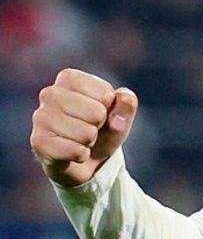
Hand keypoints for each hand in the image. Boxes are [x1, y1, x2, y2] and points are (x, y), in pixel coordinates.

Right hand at [29, 69, 139, 187]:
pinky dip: (82, 155)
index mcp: (69, 78)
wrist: (85, 160)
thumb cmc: (103, 129)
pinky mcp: (38, 142)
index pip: (106, 94)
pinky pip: (76, 151)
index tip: (100, 112)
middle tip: (90, 128)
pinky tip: (73, 152)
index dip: (110, 108)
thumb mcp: (121, 115)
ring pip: (87, 134)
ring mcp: (41, 117)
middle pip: (97, 113)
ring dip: (90, 142)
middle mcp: (50, 93)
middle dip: (100, 126)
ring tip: (81, 139)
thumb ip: (127, 104)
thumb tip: (125, 99)